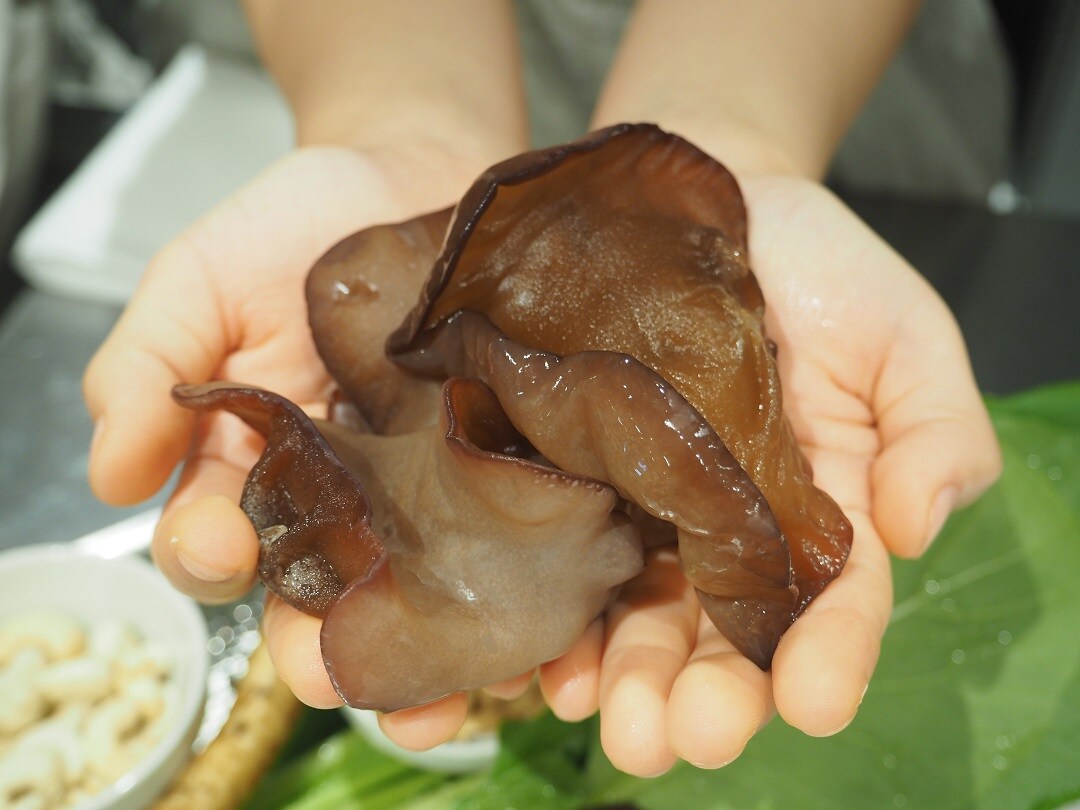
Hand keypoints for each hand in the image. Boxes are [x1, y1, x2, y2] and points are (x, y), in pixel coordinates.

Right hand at [82, 144, 536, 747]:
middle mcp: (348, 505)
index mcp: (258, 472)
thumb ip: (145, 366)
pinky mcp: (517, 474)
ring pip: (434, 602)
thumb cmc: (296, 222)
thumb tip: (109, 476)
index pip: (219, 543)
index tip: (221, 542)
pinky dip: (539, 598)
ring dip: (440, 662)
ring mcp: (437, 497)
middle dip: (331, 650)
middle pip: (329, 602)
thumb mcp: (200, 279)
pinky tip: (550, 629)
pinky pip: (529, 550)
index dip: (211, 552)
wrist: (415, 163)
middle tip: (342, 671)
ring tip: (458, 695)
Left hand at [554, 174, 1001, 775]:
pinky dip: (564, 626)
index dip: (830, 654)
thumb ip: (935, 430)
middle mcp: (737, 531)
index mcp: (825, 509)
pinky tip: (550, 668)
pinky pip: (574, 566)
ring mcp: (655, 513)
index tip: (813, 701)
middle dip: (711, 694)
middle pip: (728, 633)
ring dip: (633, 681)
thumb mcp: (901, 334)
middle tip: (684, 736)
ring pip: (647, 617)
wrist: (708, 200)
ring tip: (619, 726)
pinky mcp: (584, 482)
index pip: (835, 600)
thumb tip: (916, 528)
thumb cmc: (817, 265)